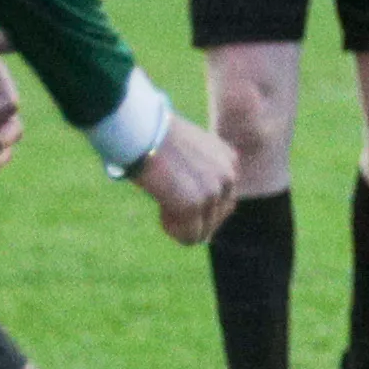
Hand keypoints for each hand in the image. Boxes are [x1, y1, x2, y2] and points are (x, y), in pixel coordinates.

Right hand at [124, 117, 239, 244]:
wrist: (139, 130)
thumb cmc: (153, 138)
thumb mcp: (187, 149)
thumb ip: (200, 172)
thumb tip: (198, 206)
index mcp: (229, 159)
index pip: (224, 200)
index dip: (198, 204)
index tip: (176, 194)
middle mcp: (228, 175)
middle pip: (215, 219)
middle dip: (192, 219)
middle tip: (167, 205)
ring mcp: (213, 191)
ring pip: (202, 232)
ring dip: (180, 224)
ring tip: (162, 204)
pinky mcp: (194, 204)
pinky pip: (188, 237)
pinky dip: (172, 230)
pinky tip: (160, 211)